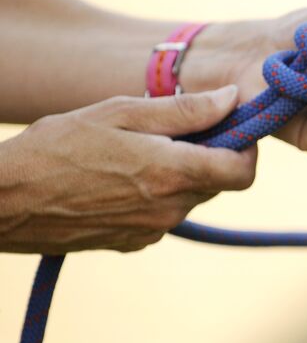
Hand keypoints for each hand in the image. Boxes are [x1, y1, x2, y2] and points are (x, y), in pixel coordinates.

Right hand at [0, 86, 255, 252]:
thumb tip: (233, 99)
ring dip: (180, 174)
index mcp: (172, 173)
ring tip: (137, 152)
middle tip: (173, 131)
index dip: (246, 148)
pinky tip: (121, 178)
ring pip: (190, 197)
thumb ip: (185, 110)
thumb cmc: (58, 146)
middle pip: (218, 182)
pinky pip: (164, 215)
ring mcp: (151, 231)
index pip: (243, 172)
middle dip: (209, 155)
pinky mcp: (133, 243)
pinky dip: (157, 195)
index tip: (230, 128)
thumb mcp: (121, 112)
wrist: (5, 201)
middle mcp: (169, 209)